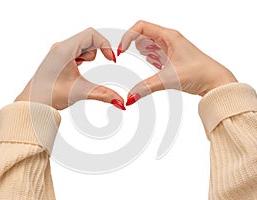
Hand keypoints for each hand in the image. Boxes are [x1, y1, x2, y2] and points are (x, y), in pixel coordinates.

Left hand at [15, 28, 125, 109]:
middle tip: (106, 63)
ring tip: (82, 70)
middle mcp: (61, 47)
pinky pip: (76, 50)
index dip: (105, 45)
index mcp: (64, 49)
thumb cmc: (49, 95)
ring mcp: (59, 51)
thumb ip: (103, 95)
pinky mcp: (59, 58)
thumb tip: (120, 102)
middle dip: (99, 51)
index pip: (91, 34)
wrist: (32, 103)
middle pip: (89, 38)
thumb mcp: (80, 92)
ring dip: (90, 55)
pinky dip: (83, 58)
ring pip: (83, 45)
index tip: (112, 59)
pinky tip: (79, 69)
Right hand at [117, 20, 236, 104]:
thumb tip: (129, 97)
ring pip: (149, 42)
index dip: (128, 36)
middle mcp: (169, 38)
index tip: (122, 51)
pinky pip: (155, 51)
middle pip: (143, 33)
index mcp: (169, 36)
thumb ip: (146, 87)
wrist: (216, 82)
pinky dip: (149, 57)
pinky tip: (152, 65)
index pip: (141, 27)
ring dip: (141, 50)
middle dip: (133, 44)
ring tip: (141, 62)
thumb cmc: (199, 73)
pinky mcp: (172, 56)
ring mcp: (171, 47)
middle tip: (126, 56)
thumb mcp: (168, 80)